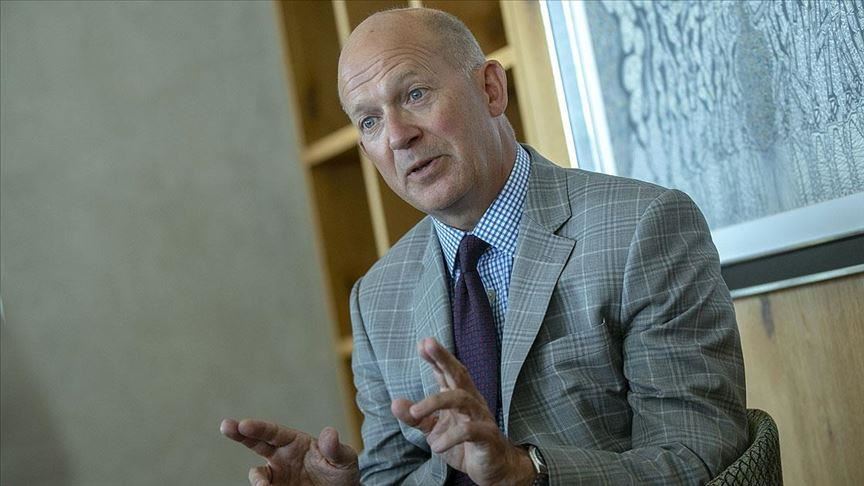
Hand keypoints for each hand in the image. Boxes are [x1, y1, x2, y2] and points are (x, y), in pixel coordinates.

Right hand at [220, 419, 358, 485]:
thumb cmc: (342, 472)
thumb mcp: (345, 459)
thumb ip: (335, 448)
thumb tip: (329, 433)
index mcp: (295, 442)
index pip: (274, 432)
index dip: (258, 427)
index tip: (244, 425)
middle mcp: (281, 456)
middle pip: (256, 442)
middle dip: (239, 434)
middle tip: (225, 426)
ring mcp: (277, 475)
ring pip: (258, 474)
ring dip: (257, 480)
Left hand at [391, 338, 534, 484]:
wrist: (492, 468)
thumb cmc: (462, 444)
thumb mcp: (434, 430)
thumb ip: (416, 418)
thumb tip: (394, 403)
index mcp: (458, 396)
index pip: (447, 372)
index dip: (436, 357)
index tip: (422, 343)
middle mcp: (471, 401)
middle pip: (459, 374)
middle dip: (444, 358)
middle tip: (428, 345)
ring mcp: (480, 417)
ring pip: (461, 398)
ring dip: (435, 401)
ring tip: (415, 411)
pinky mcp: (487, 436)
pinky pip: (469, 431)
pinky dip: (450, 437)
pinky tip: (435, 446)